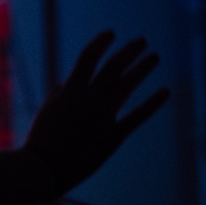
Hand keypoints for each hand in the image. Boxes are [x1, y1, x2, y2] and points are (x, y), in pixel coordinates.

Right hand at [21, 30, 168, 201]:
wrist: (43, 170)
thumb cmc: (39, 141)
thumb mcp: (46, 111)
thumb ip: (60, 93)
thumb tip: (69, 81)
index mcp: (69, 92)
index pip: (88, 58)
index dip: (101, 43)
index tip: (111, 33)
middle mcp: (89, 100)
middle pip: (114, 67)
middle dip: (129, 51)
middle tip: (142, 41)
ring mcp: (103, 118)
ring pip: (127, 85)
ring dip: (142, 68)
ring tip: (154, 56)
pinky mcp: (113, 136)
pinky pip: (137, 116)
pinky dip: (153, 103)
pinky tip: (166, 91)